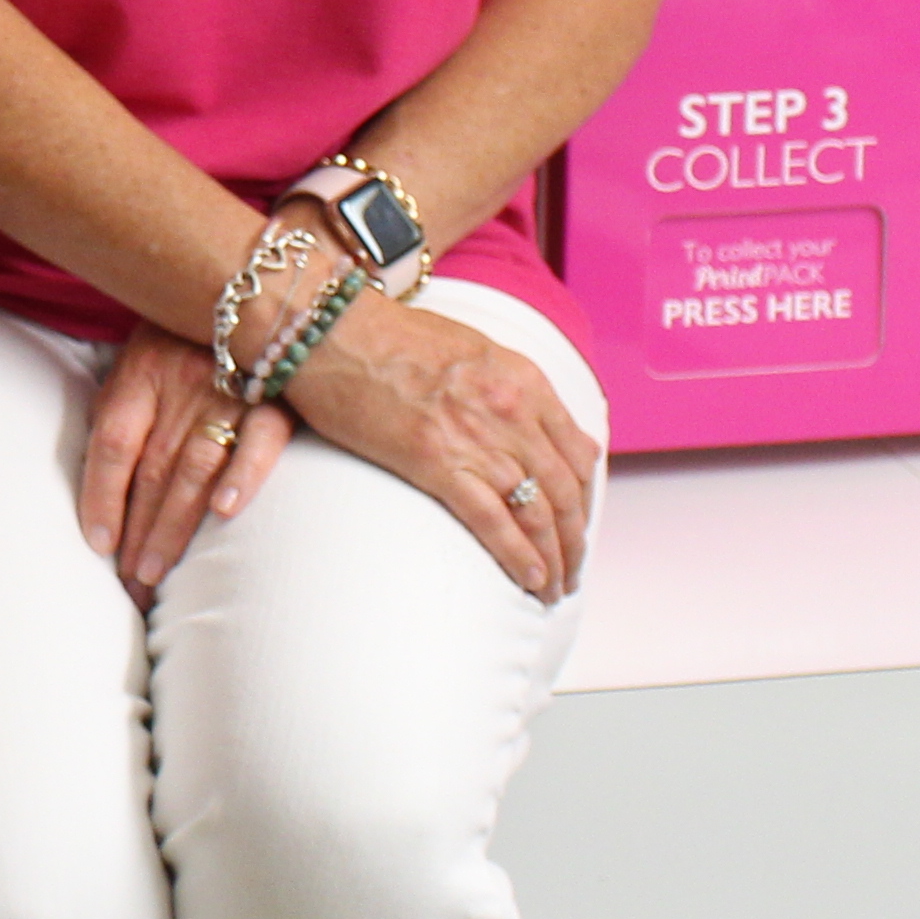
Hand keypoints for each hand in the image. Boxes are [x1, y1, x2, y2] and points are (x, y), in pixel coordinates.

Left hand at [74, 321, 286, 601]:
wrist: (255, 289)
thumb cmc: (181, 339)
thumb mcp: (137, 361)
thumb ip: (118, 412)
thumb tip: (98, 486)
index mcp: (142, 371)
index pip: (113, 442)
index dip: (101, 495)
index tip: (99, 546)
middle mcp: (183, 382)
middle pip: (152, 468)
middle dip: (138, 532)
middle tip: (130, 585)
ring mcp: (233, 389)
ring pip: (196, 466)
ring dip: (175, 525)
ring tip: (157, 573)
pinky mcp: (279, 399)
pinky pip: (262, 438)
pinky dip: (244, 473)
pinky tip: (225, 510)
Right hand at [282, 292, 597, 602]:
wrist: (334, 330)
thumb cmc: (391, 335)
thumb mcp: (474, 350)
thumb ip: (512, 388)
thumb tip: (538, 427)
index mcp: (524, 379)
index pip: (578, 452)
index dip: (585, 498)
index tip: (578, 523)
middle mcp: (512, 410)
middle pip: (565, 491)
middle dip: (575, 540)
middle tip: (572, 569)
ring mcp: (477, 438)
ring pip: (538, 514)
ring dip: (554, 559)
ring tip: (553, 588)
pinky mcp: (437, 463)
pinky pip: (494, 522)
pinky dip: (519, 558)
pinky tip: (531, 580)